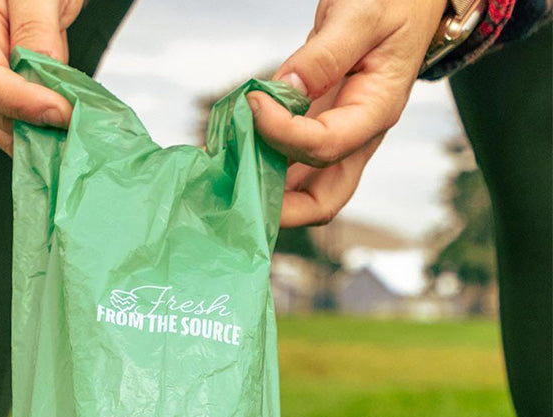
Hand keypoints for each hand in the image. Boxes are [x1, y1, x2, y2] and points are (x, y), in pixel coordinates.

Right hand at [0, 0, 83, 153]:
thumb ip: (36, 28)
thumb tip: (42, 75)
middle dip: (37, 128)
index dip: (22, 103)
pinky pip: (25, 126)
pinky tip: (70, 134)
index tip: (61, 111)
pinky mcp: (11, 99)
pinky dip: (48, 134)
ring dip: (44, 139)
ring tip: (76, 137)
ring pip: (10, 129)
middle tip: (77, 131)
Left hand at [248, 0, 446, 226]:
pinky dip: (263, 163)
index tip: (253, 103)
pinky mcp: (320, 128)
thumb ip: (323, 55)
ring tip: (226, 175)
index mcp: (376, 111)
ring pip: (304, 191)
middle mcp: (357, 137)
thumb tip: (285, 91)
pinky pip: (291, 163)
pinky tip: (234, 151)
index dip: (282, 133)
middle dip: (281, 209)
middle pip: (323, 200)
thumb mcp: (362, 14)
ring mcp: (338, 138)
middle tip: (238, 194)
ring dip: (265, 191)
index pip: (326, 145)